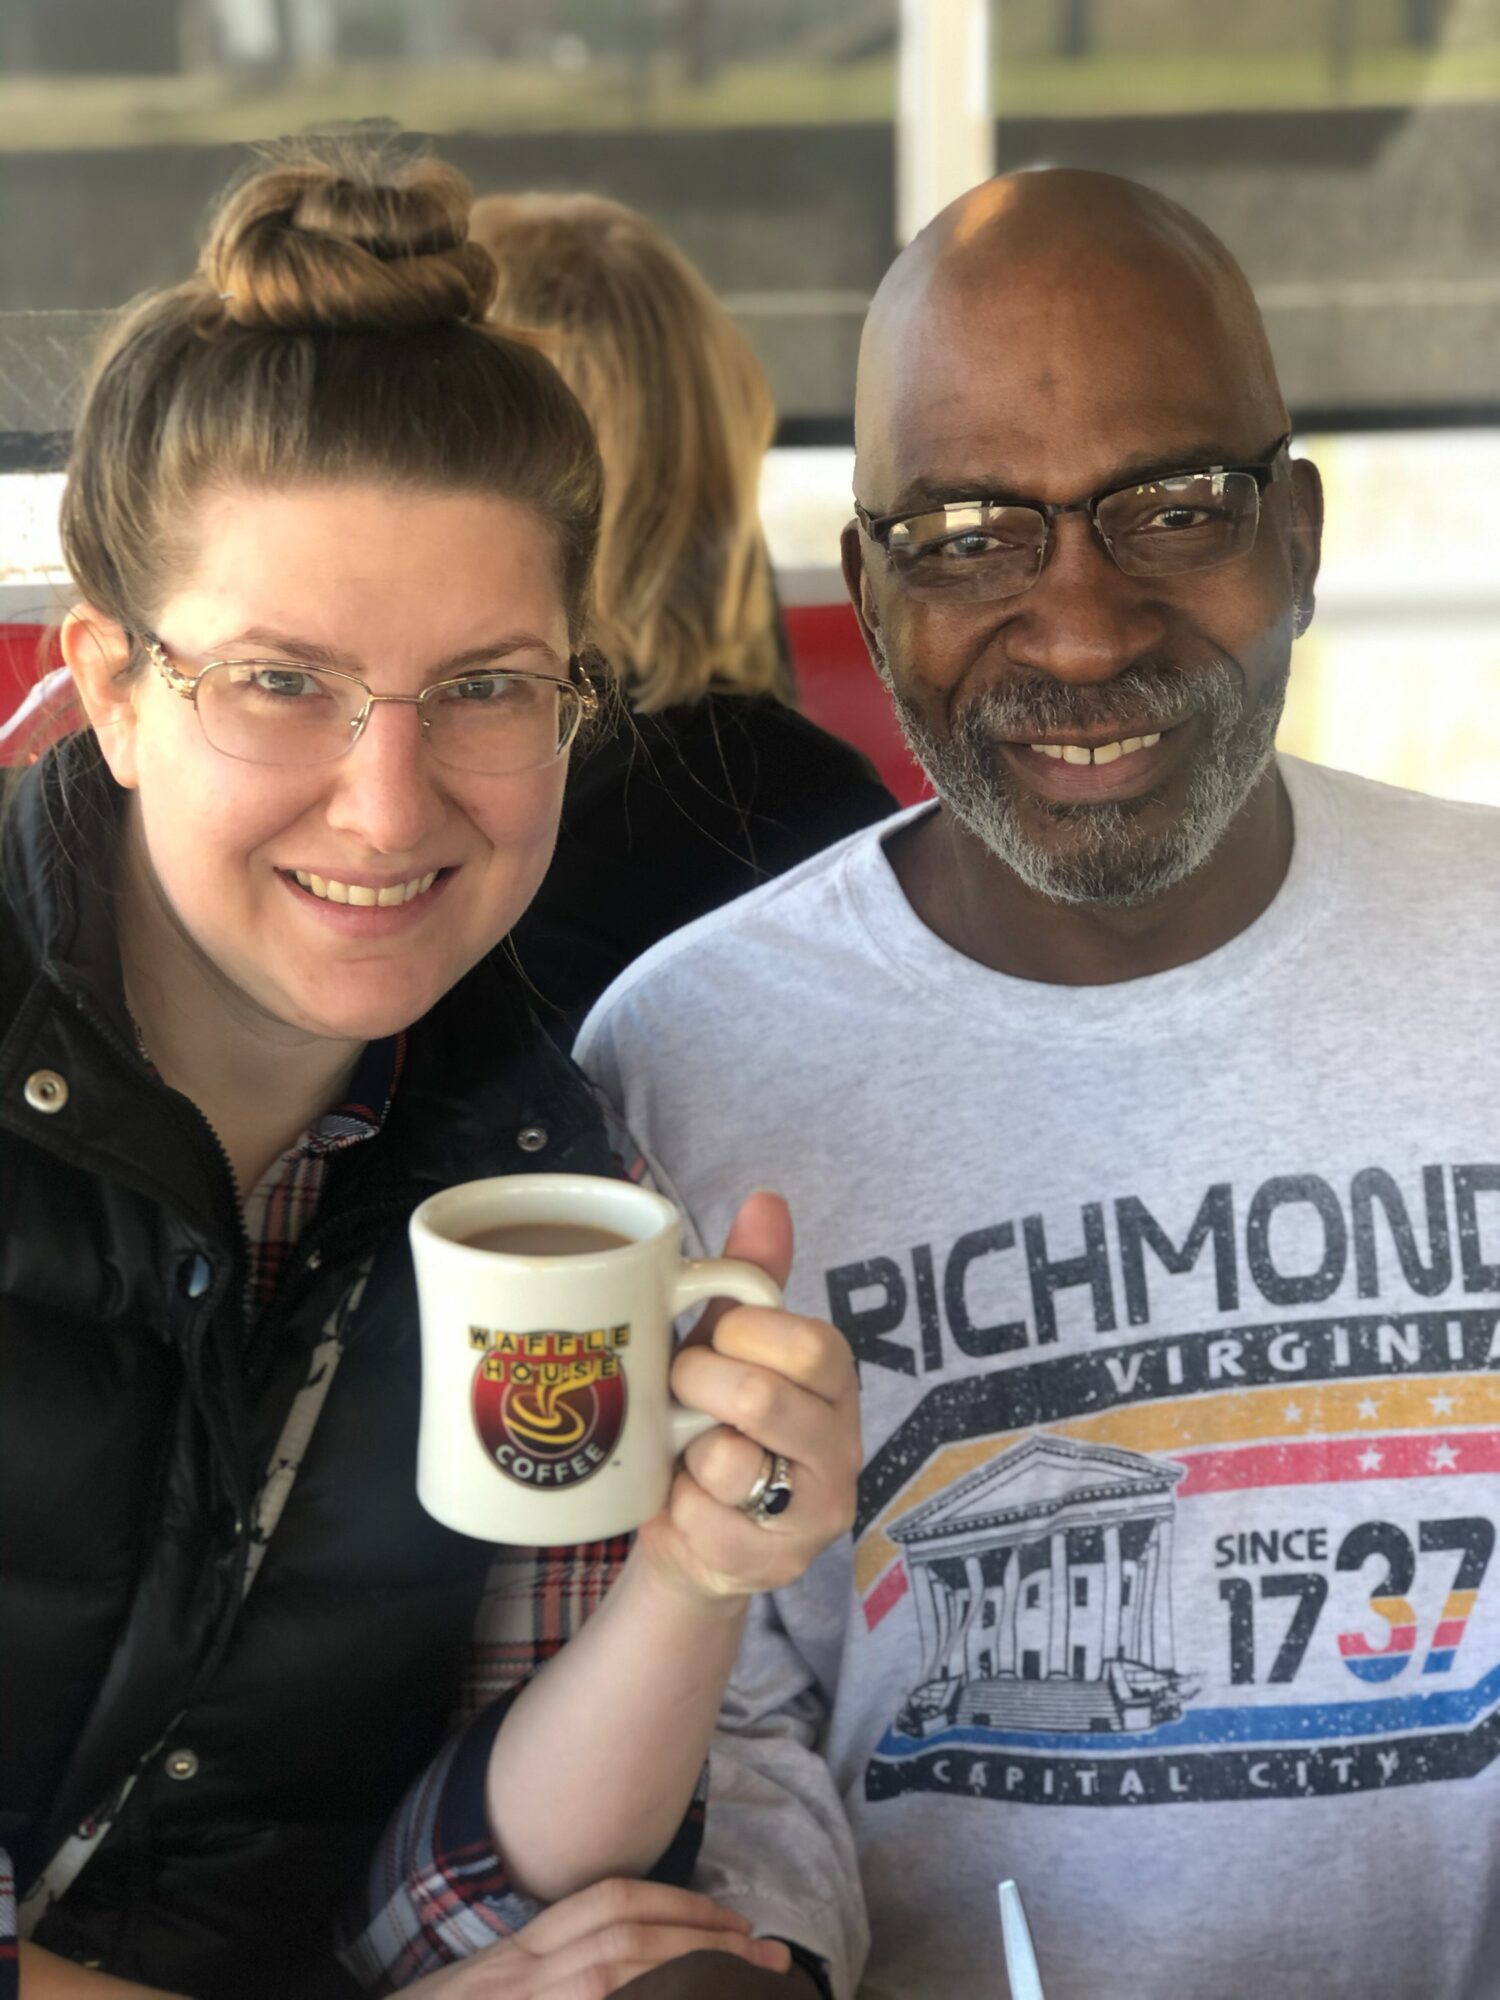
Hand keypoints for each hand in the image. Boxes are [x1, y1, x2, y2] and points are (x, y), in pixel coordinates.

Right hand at [401, 1881, 791, 1997]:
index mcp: (517, 1955)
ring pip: (614, 1974)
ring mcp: (520, 1996)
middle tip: (768, 1952)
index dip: (677, 1903)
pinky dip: (642, 1998)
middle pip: (624, 1933)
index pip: (607, 1903)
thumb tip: (628, 1971)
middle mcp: (520, 1973)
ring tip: (747, 1978)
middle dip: (704, 1936)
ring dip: (688, 1971)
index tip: (732, 1920)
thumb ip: (552, 1974)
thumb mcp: (490, 1993)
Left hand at [637, 1192, 860, 1601]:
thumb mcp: (726, 1344)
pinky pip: (705, 1522)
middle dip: (698, 1386)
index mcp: (837, 1378)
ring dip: (685, 1452)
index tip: (714, 1341)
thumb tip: (767, 1199)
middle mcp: (843, 1444)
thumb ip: (750, 1278)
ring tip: (689, 1452)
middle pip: (764, 1398)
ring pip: (730, 1462)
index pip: (806, 1341)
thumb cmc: (712, 1418)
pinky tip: (687, 1502)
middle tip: (684, 1391)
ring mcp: (817, 1510)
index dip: (738, 1336)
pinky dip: (675, 1508)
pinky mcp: (780, 1565)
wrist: (695, 1534)